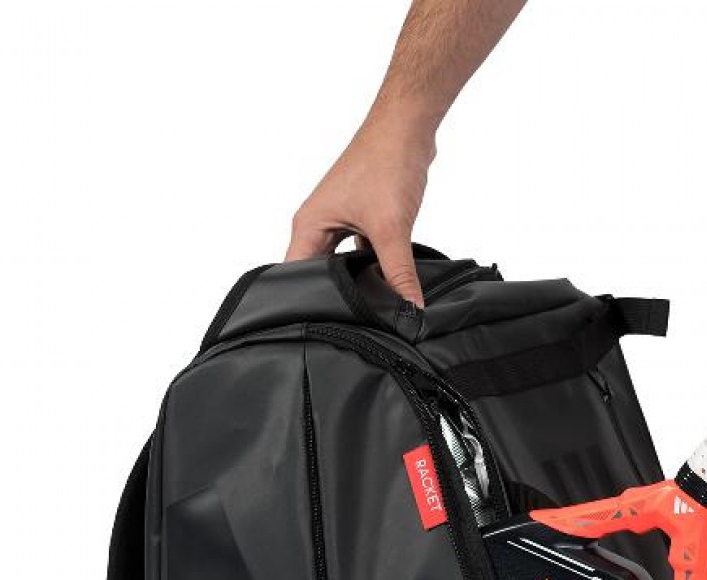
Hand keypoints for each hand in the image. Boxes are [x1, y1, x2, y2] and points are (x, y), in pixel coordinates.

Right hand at [286, 111, 435, 305]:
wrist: (407, 125)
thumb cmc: (386, 162)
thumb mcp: (391, 228)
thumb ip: (399, 273)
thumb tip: (411, 310)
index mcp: (308, 227)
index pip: (294, 278)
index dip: (306, 303)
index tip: (323, 326)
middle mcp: (317, 225)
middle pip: (317, 275)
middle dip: (333, 297)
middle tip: (350, 324)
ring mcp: (338, 221)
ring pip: (340, 265)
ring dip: (353, 281)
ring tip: (366, 306)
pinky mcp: (359, 218)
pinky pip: (359, 253)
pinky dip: (371, 266)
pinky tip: (384, 282)